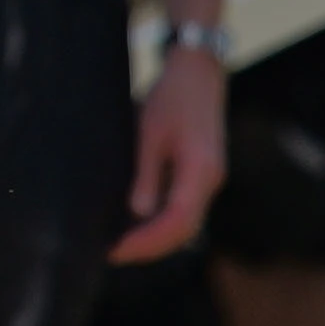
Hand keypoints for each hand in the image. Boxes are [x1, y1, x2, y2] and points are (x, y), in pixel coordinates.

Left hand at [116, 46, 225, 265]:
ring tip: (122, 243)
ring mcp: (210, 179)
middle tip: (113, 254)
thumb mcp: (149, 133)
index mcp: (201, 171)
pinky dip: (162, 222)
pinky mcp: (202, 175)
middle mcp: (211, 180)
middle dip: (149, 247)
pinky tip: (137, 223)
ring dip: (156, 238)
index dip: (146, 242)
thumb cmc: (172, 96)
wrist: (198, 72)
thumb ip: (145, 175)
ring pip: (185, 223)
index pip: (177, 222)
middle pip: (184, 230)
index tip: (116, 250)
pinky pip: (184, 209)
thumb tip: (138, 214)